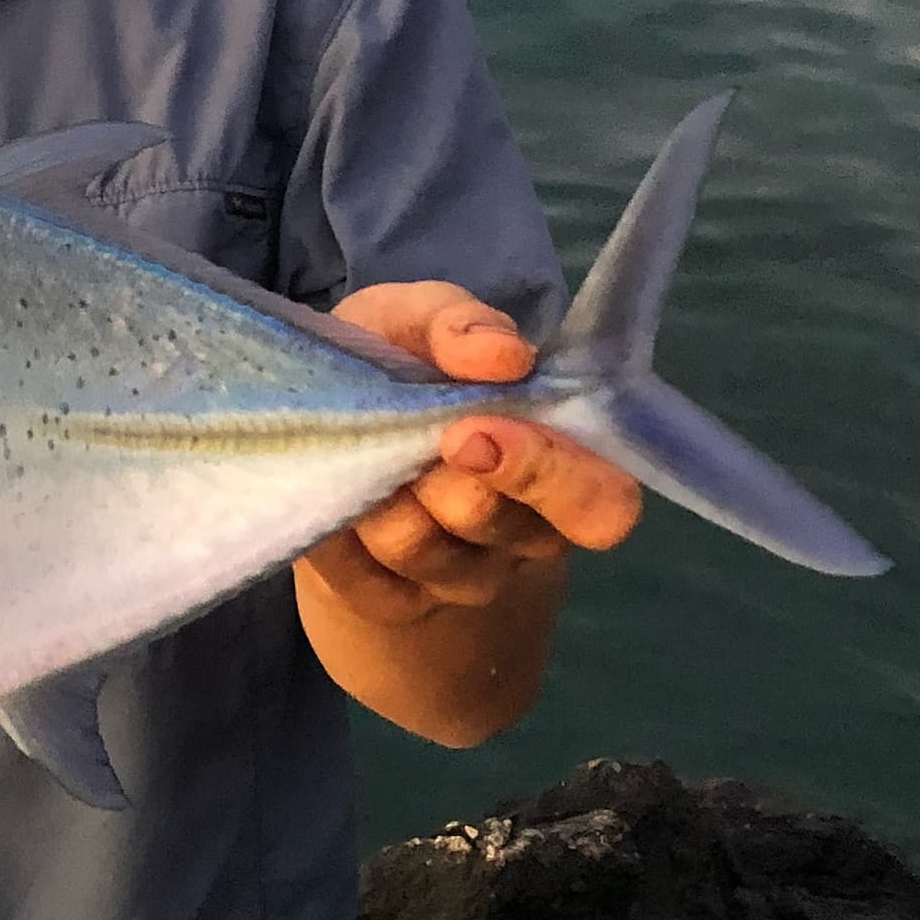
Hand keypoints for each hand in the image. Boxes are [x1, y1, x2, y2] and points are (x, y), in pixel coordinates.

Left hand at [301, 281, 643, 626]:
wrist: (315, 415)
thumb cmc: (392, 357)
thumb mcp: (413, 317)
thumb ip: (459, 321)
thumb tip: (505, 354)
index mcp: (558, 460)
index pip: (604, 506)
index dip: (552, 476)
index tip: (473, 431)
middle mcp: (521, 530)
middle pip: (502, 526)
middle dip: (450, 480)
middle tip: (418, 440)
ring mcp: (460, 576)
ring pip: (422, 550)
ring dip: (382, 492)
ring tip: (364, 448)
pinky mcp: (393, 601)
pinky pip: (364, 579)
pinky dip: (339, 529)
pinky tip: (339, 490)